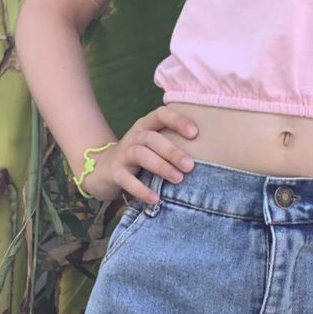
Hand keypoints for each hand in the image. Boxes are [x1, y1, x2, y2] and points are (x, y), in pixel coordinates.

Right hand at [79, 105, 198, 204]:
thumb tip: (208, 152)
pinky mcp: (115, 173)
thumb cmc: (140, 155)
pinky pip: (127, 179)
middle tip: (190, 166)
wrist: (103, 169)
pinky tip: (156, 198)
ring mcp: (123, 153)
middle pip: (153, 138)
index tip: (195, 133)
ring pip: (141, 154)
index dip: (177, 120)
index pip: (161, 115)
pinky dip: (142, 189)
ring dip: (161, 166)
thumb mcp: (154, 144)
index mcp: (146, 125)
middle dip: (172, 151)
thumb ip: (172, 143)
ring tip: (178, 179)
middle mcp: (134, 136)